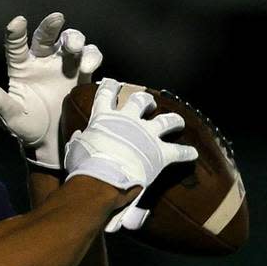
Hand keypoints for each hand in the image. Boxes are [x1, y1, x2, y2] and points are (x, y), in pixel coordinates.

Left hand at [0, 13, 101, 169]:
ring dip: (74, 39)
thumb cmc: (28, 128)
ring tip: (74, 47)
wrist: (52, 144)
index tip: (17, 23)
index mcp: (22, 68)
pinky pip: (90, 57)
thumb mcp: (11, 117)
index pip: (16, 47)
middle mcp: (42, 62)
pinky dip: (91, 57)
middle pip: (46, 37)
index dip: (16, 34)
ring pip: (70, 42)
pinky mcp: (82, 74)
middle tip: (56, 19)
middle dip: (50, 26)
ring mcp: (64, 66)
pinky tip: (88, 66)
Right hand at [64, 77, 196, 195]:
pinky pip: (178, 152)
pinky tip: (192, 154)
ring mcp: (147, 135)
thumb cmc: (84, 167)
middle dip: (146, 101)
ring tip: (178, 122)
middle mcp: (129, 120)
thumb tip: (77, 136)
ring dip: (173, 120)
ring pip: (166, 120)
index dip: (110, 87)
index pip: (107, 93)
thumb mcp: (74, 150)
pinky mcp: (160, 153)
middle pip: (141, 100)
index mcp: (105, 118)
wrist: (101, 182)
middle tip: (148, 104)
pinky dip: (186, 153)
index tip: (113, 84)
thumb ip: (78, 140)